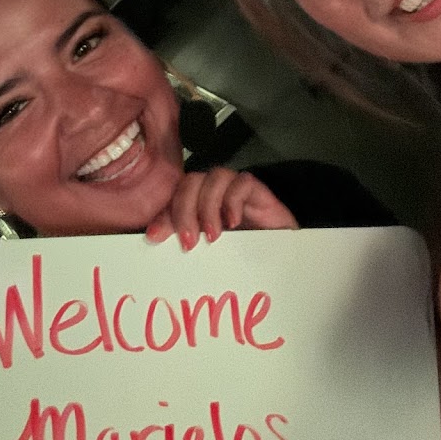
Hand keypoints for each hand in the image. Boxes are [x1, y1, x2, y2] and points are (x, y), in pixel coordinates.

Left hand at [146, 169, 297, 250]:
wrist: (286, 263)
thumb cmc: (245, 261)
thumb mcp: (210, 256)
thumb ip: (190, 244)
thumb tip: (156, 242)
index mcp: (200, 207)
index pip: (175, 197)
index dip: (164, 213)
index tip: (154, 237)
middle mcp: (216, 195)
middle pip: (191, 182)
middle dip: (184, 210)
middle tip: (190, 241)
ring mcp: (238, 191)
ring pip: (215, 176)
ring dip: (208, 205)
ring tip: (214, 236)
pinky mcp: (260, 192)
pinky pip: (243, 182)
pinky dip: (234, 200)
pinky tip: (234, 223)